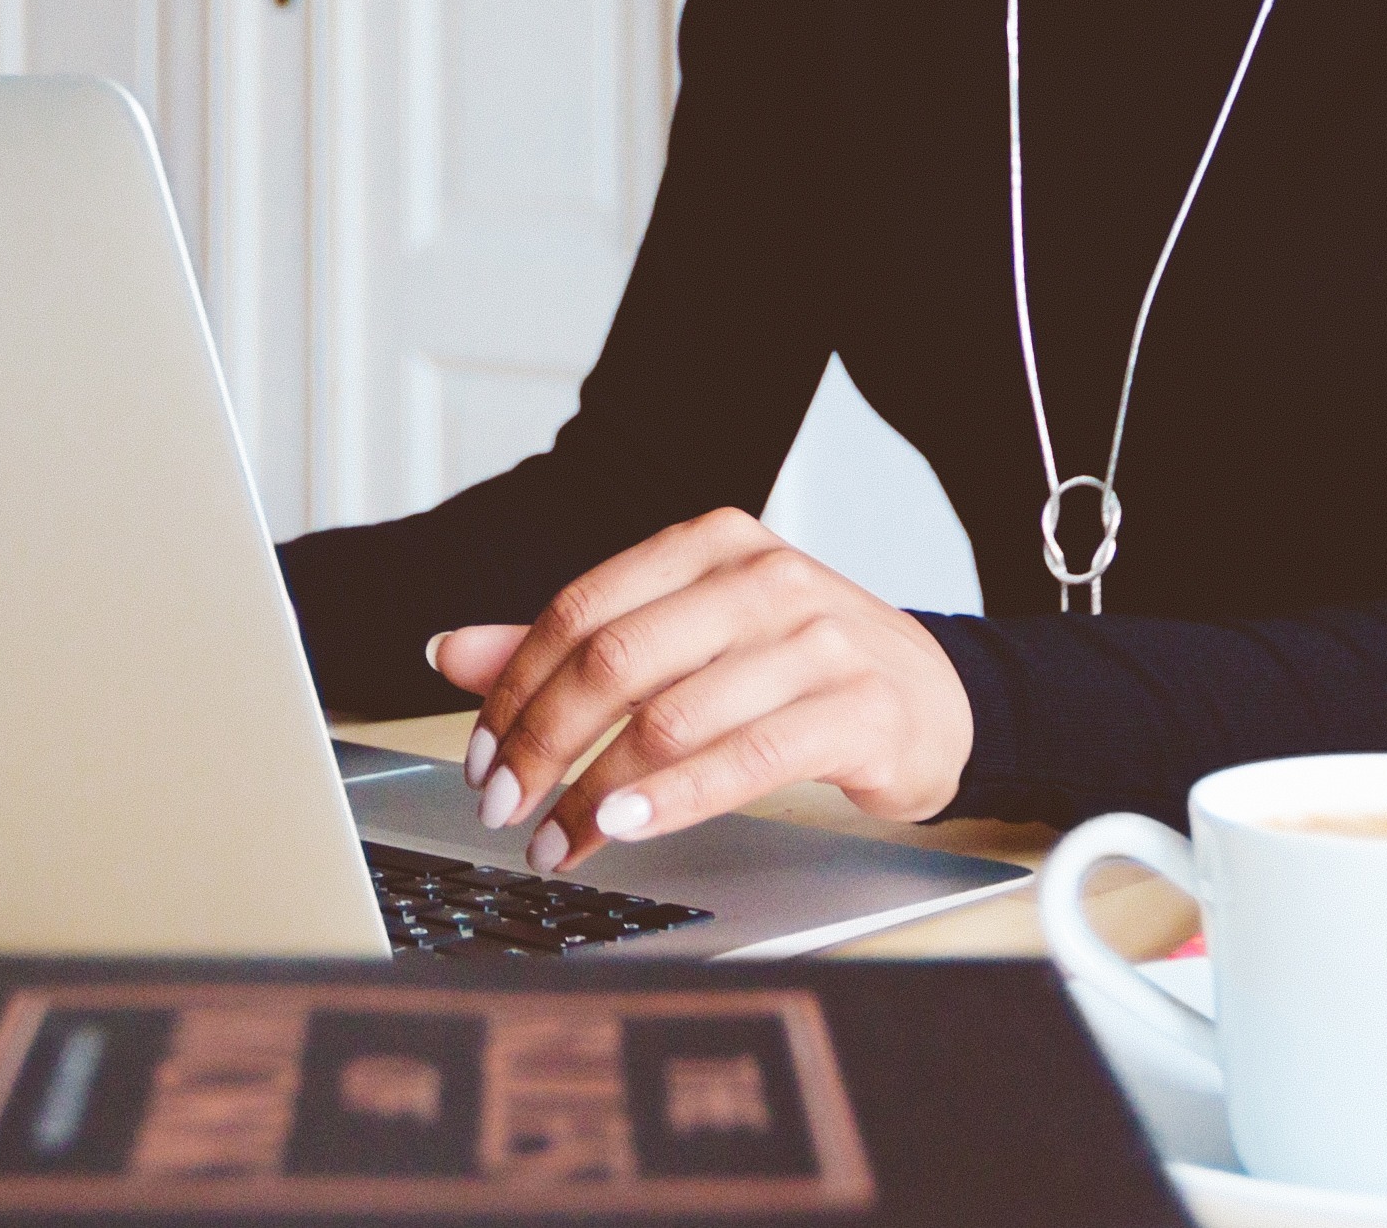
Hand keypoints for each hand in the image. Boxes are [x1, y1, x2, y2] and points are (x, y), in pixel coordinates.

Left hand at [426, 508, 970, 873]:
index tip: (482, 755)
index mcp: (710, 545)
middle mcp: (764, 579)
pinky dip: (671, 799)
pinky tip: (625, 827)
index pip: (581, 609)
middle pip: (615, 660)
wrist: (936, 698)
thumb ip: (575, 644)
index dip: (514, 688)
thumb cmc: (798, 669)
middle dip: (542, 744)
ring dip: (594, 792)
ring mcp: (818, 640)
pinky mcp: (859, 708)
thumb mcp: (687, 638)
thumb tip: (451, 651)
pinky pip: (744, 759)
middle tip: (503, 807)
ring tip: (555, 842)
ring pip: (670, 717)